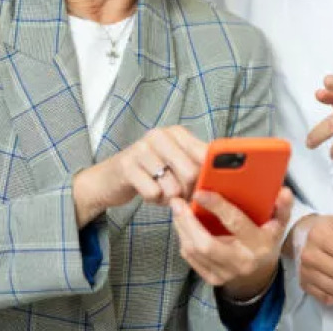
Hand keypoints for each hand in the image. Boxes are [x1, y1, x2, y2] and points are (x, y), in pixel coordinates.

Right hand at [72, 126, 205, 226]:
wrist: (109, 179)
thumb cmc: (150, 173)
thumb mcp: (175, 164)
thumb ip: (197, 166)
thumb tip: (223, 180)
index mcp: (177, 133)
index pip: (206, 154)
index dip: (209, 176)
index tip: (205, 188)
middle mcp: (160, 135)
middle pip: (191, 172)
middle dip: (189, 192)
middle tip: (182, 196)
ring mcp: (142, 148)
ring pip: (172, 187)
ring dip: (170, 198)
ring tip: (162, 192)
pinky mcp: (127, 165)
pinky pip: (153, 193)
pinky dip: (154, 200)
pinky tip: (148, 193)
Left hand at [171, 187, 292, 299]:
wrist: (260, 272)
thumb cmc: (266, 239)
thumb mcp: (279, 223)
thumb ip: (282, 206)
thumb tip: (283, 191)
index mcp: (259, 244)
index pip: (235, 223)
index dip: (216, 206)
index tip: (199, 192)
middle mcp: (241, 262)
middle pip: (205, 244)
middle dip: (187, 221)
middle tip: (177, 201)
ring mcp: (225, 274)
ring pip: (193, 251)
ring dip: (181, 228)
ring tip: (177, 209)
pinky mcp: (212, 279)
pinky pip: (190, 258)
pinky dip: (183, 238)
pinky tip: (182, 225)